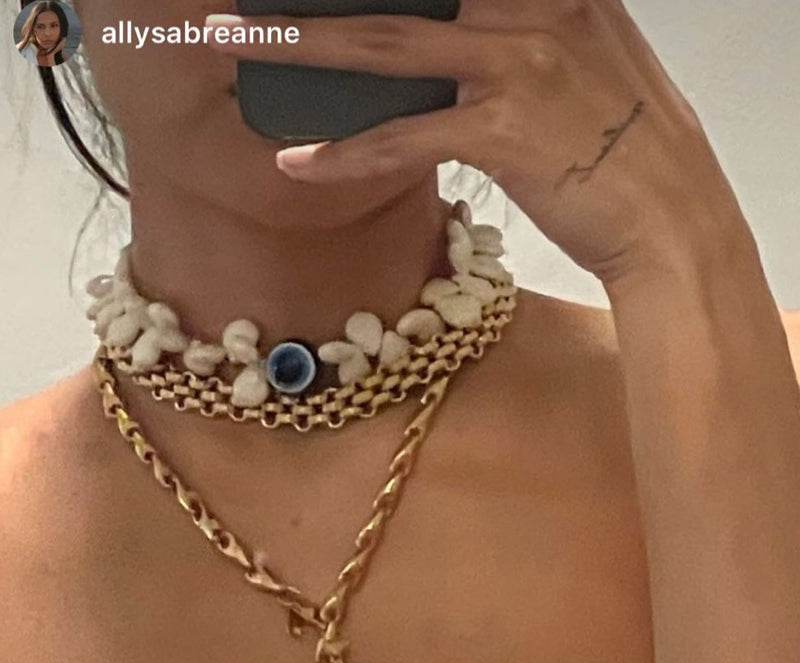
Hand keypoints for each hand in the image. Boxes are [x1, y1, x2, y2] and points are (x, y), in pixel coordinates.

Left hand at [206, 1, 745, 288]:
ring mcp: (517, 66)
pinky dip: (346, 154)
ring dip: (300, 44)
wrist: (672, 218)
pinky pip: (406, 139)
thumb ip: (527, 31)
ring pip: (385, 45)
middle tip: (246, 0)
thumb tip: (459, 37)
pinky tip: (298, 161)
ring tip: (234, 43)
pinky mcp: (503, 133)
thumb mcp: (588, 60)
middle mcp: (533, 10)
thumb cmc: (627, 150)